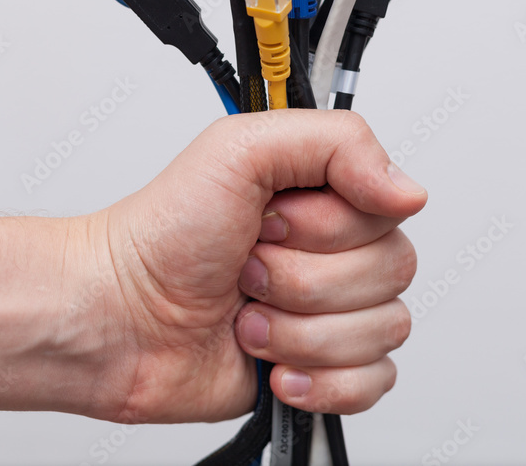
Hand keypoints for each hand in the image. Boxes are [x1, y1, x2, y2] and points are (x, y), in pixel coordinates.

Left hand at [85, 110, 426, 423]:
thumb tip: (409, 189)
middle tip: (247, 268)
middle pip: (391, 272)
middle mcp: (329, 250)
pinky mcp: (319, 368)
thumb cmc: (160, 237)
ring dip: (299, 330)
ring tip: (245, 315)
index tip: (268, 222)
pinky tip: (271, 364)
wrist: (116, 319)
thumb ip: (336, 143)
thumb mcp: (238, 150)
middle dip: (303, 279)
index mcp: (320, 194)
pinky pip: (372, 383)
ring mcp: (326, 312)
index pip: (388, 211)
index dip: (327, 226)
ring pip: (383, 329)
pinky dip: (320, 380)